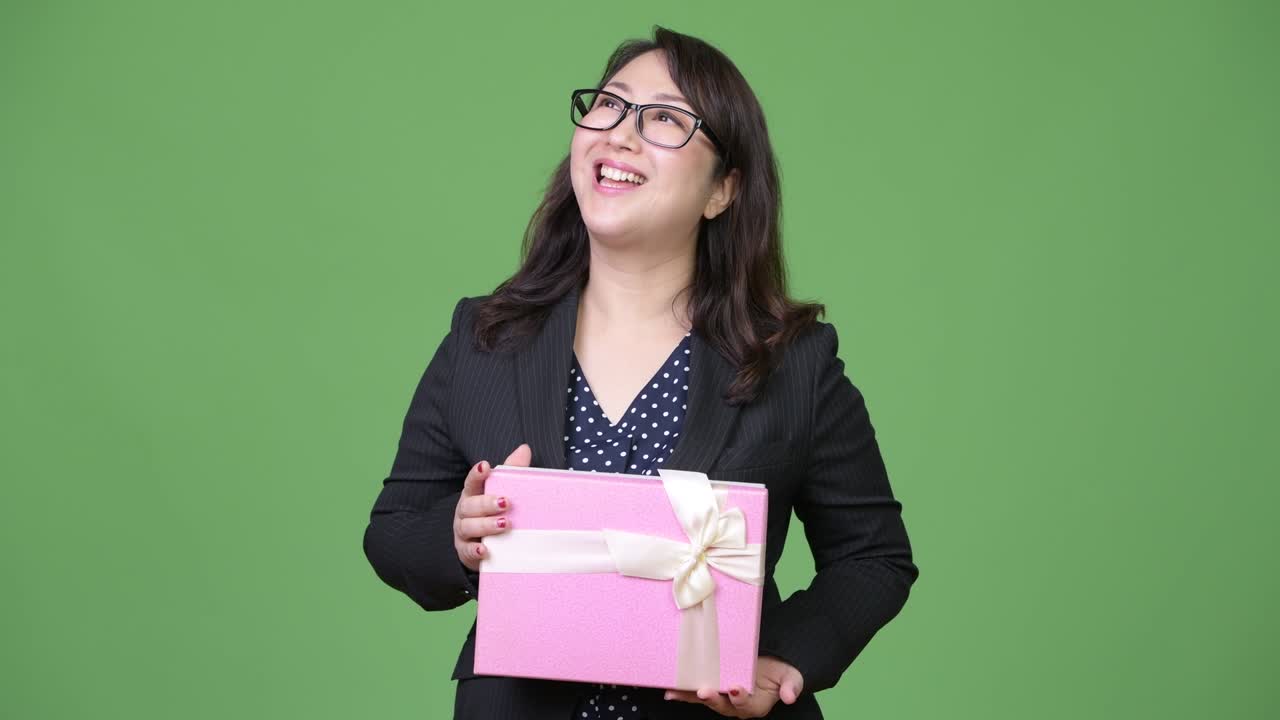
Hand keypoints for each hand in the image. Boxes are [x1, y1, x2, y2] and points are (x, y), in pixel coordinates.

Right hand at [453, 443, 531, 571]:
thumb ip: (511, 472)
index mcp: (473, 494)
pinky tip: (485, 550)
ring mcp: (463, 532)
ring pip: (468, 526)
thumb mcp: (503, 492)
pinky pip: (467, 551)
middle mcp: (465, 512)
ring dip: (485, 525)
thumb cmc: (494, 513)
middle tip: (506, 502)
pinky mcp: (465, 551)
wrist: (484, 545)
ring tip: (504, 524)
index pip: (472, 482)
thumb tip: (524, 449)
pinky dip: (475, 551)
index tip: (486, 466)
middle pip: (470, 505)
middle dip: (487, 503)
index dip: (477, 474)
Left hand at [663, 656, 803, 717]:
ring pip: (707, 700)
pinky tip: (671, 691)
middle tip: (705, 691)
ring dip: (691, 697)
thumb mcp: (791, 677)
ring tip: (676, 693)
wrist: (774, 666)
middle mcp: (737, 705)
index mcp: (757, 705)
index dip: (741, 699)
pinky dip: (685, 693)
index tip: (735, 688)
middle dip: (713, 699)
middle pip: (723, 706)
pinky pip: (698, 693)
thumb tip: (789, 696)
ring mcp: (724, 697)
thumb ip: (791, 686)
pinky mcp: (716, 688)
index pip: (747, 705)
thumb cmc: (782, 673)